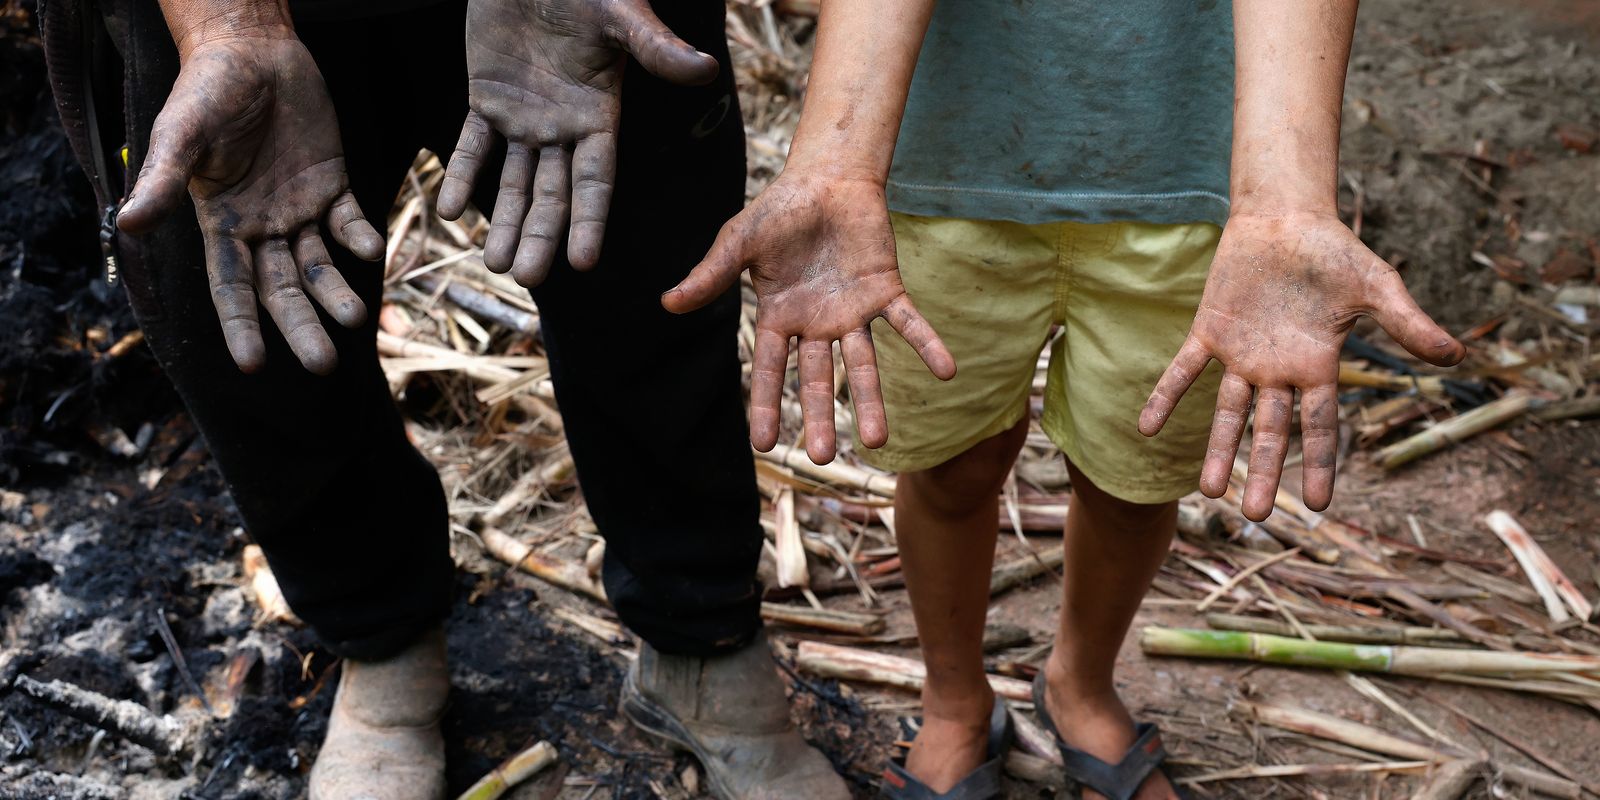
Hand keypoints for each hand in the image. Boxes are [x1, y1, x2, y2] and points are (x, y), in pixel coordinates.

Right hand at [117, 34, 380, 374]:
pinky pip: (350, 220)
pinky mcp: (333, 185)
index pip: (232, 288)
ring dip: (337, 293)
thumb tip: (128, 224)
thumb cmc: (206, 91)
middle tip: (324, 364)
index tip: (254, 366)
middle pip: (283, 289)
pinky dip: (362, 237)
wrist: (251, 51)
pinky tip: (373, 250)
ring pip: (321, 265)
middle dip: (302, 326)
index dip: (242, 326)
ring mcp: (300, 209)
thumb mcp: (181, 134)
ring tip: (357, 317)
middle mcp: (262, 227)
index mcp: (223, 224)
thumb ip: (163, 180)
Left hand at [436, 0, 718, 285]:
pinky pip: (470, 146)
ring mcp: (523, 116)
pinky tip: (449, 211)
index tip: (582, 264)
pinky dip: (460, 176)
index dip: (588, 221)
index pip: (594, 181)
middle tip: (525, 279)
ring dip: (503, 221)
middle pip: (552, 194)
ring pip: (512, 181)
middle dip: (540, 236)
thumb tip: (705, 70)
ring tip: (493, 264)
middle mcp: (563, 126)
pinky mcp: (486, 99)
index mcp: (598, 115)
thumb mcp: (621, 15)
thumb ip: (656, 48)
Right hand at [662, 172, 955, 463]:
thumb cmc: (779, 212)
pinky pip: (908, 323)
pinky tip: (947, 371)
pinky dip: (926, 345)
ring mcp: (853, 312)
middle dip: (821, 417)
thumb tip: (668, 304)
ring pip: (863, 365)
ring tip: (879, 441)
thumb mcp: (739, 243)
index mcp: (780, 319)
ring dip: (872, 400)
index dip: (768, 406)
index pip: (772, 371)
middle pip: (819, 380)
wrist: (826, 179)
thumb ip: (711, 276)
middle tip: (823, 457)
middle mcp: (817, 326)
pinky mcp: (885, 291)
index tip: (764, 446)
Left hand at [1139, 213, 1463, 520]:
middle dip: (1265, 472)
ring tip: (1210, 491)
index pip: (1319, 426)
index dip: (1318, 464)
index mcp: (1318, 367)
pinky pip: (1183, 371)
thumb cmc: (1334, 252)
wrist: (1286, 218)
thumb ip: (1408, 324)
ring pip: (1228, 412)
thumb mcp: (1378, 288)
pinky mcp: (1209, 332)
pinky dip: (1165, 396)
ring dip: (1219, 450)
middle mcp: (1277, 370)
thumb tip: (1457, 355)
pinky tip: (1146, 427)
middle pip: (1271, 432)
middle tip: (1257, 516)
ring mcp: (1241, 355)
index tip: (1317, 506)